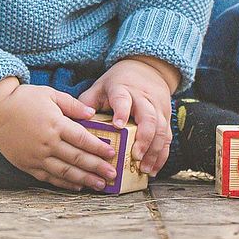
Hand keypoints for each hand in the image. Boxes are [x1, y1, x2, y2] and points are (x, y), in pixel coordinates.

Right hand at [0, 82, 119, 191]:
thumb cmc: (24, 99)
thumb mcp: (50, 95)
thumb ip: (72, 105)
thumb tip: (92, 114)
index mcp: (55, 124)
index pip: (82, 138)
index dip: (99, 147)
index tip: (112, 153)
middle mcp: (47, 143)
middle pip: (77, 158)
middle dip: (97, 167)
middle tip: (113, 174)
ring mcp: (37, 156)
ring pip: (65, 172)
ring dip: (84, 179)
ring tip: (100, 185)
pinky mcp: (27, 165)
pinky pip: (49, 178)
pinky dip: (64, 183)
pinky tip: (77, 186)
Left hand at [77, 58, 175, 175]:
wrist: (147, 69)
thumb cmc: (117, 83)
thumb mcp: (100, 87)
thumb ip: (86, 104)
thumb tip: (71, 126)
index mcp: (123, 89)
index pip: (123, 99)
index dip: (121, 111)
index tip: (118, 125)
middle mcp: (144, 98)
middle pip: (148, 117)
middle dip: (144, 138)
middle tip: (135, 156)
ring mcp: (157, 107)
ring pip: (161, 129)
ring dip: (154, 151)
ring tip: (144, 169)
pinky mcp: (166, 117)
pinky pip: (167, 137)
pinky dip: (162, 155)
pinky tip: (153, 169)